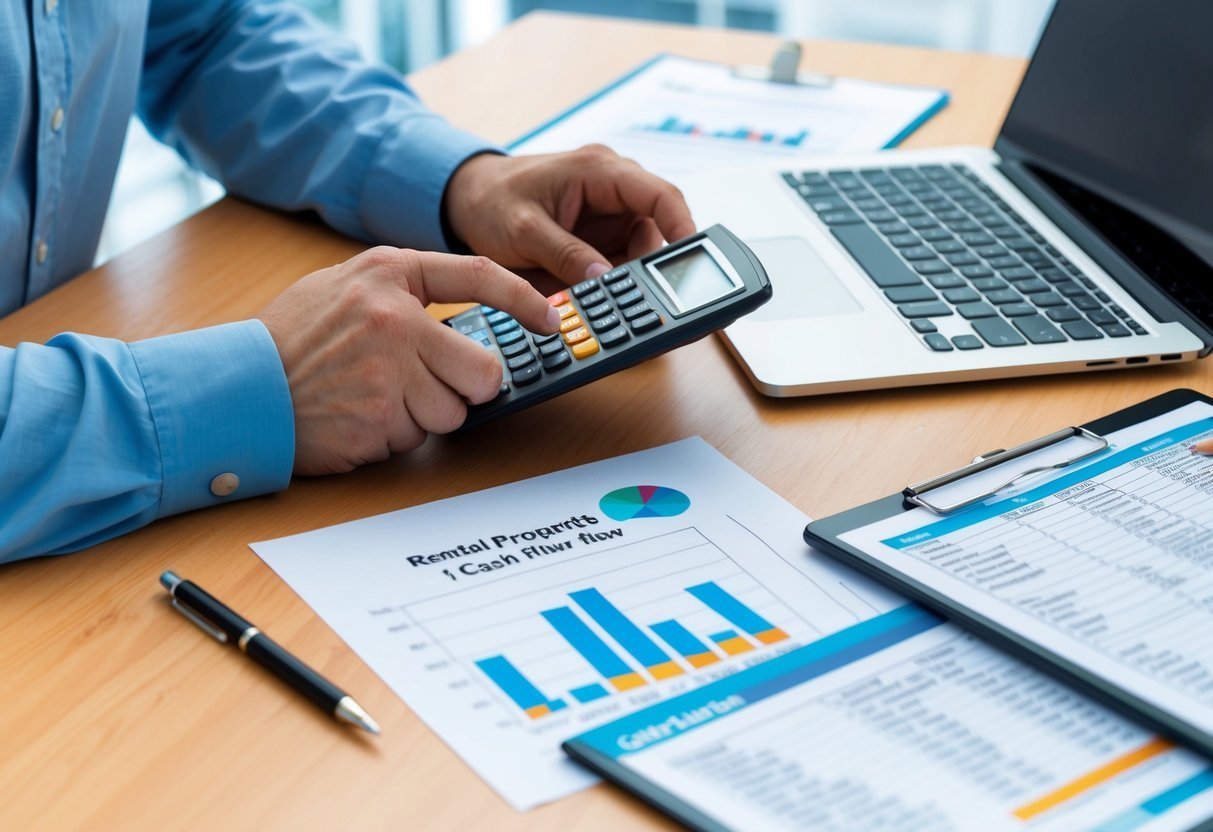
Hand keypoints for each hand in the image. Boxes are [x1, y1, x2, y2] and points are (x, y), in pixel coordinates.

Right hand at [257, 247, 559, 474]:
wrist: (235, 389)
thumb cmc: (290, 341)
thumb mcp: (342, 289)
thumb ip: (401, 295)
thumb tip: (463, 325)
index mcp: (387, 274)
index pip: (477, 273)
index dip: (523, 299)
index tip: (551, 319)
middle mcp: (394, 318)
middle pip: (483, 369)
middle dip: (466, 387)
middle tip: (429, 385)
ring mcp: (388, 370)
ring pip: (453, 411)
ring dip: (424, 415)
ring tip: (375, 398)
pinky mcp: (379, 418)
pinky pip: (417, 438)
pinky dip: (394, 436)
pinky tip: (359, 418)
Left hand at [443, 145, 696, 283]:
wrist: (468, 201)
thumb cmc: (492, 200)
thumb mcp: (523, 228)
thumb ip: (564, 253)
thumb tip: (604, 279)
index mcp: (600, 172)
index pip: (660, 196)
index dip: (684, 228)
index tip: (692, 263)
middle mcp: (614, 191)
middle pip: (657, 233)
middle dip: (654, 270)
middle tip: (649, 305)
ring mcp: (609, 218)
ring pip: (641, 256)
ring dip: (634, 284)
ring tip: (621, 311)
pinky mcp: (600, 242)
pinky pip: (621, 267)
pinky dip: (617, 288)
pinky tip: (607, 306)